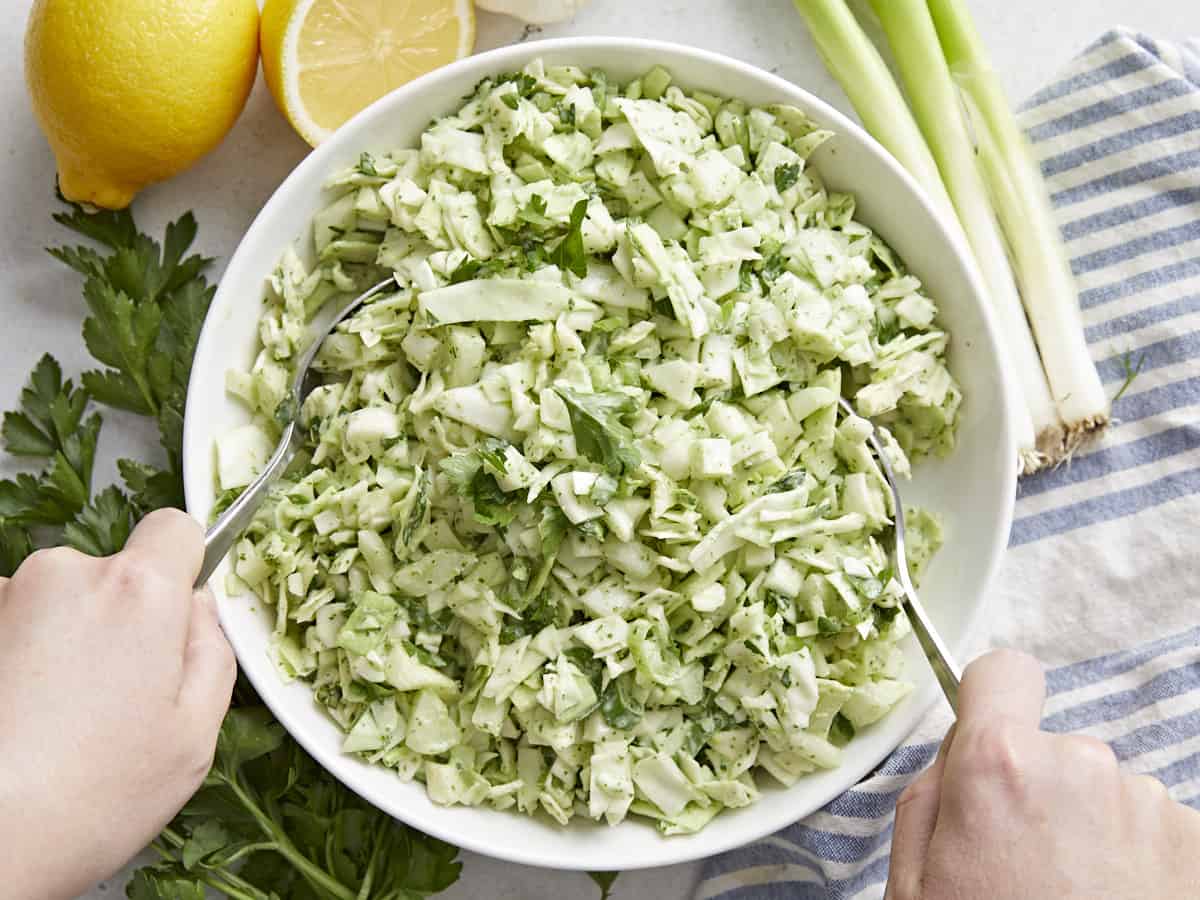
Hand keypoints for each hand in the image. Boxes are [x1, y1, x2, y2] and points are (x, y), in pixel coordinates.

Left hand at [0, 509, 235, 899]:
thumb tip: (198, 612)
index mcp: (139, 592)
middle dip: (126, 619)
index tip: (178, 607)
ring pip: (62, 601)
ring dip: (69, 640)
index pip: (176, 527)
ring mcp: (6, 599)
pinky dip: (23, 658)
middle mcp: (65, 576)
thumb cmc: (88, 800)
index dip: (185, 565)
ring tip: (66, 719)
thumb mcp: (197, 732)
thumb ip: (214, 650)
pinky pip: (15, 625)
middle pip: (116, 573)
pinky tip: (25, 718)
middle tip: (123, 696)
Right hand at [886, 648, 1199, 898]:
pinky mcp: (1195, 839)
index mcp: (1000, 765)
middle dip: (1037, 789)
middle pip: (1052, 747)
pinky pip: (1150, 825)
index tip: (988, 741)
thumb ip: (926, 796)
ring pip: (1102, 789)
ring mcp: (1148, 803)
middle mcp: (1081, 765)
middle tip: (1023, 865)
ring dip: (1089, 828)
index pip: (1003, 672)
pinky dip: (1134, 858)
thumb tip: (956, 755)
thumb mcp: (914, 883)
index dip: (991, 703)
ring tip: (1073, 896)